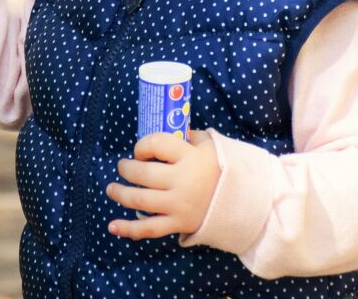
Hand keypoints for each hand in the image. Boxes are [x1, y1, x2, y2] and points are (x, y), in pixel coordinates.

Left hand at [104, 129, 220, 239]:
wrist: (246, 202)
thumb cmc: (224, 170)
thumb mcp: (212, 146)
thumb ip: (190, 137)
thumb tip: (171, 128)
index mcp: (190, 157)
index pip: (155, 144)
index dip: (142, 145)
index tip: (141, 151)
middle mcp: (182, 181)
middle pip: (143, 174)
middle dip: (127, 169)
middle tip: (122, 167)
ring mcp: (180, 204)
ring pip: (140, 200)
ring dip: (120, 194)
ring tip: (111, 189)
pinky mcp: (179, 223)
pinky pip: (149, 229)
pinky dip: (129, 229)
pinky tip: (112, 226)